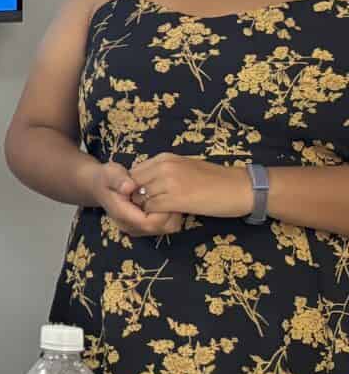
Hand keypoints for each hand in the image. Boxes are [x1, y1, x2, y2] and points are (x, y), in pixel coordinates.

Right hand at [92, 159, 185, 237]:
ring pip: (167, 228)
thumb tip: (129, 186)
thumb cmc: (106, 179)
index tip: (165, 194)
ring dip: (173, 213)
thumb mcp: (110, 174)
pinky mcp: (145, 227)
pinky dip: (171, 214)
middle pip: (161, 228)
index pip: (148, 222)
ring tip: (169, 196)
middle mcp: (130, 226)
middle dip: (171, 212)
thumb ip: (118, 180)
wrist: (99, 186)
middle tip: (171, 193)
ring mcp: (138, 229)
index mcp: (122, 215)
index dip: (162, 211)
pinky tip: (166, 200)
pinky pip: (166, 225)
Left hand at [127, 153, 252, 221]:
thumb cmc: (215, 181)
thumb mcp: (184, 169)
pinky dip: (156, 215)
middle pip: (132, 185)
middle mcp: (163, 166)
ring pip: (140, 198)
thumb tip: (142, 186)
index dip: (133, 188)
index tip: (142, 198)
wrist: (241, 188)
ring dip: (146, 208)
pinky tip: (169, 215)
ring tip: (159, 213)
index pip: (133, 173)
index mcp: (164, 158)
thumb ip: (162, 174)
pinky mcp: (176, 198)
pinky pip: (152, 208)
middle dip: (135, 199)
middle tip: (147, 209)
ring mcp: (169, 181)